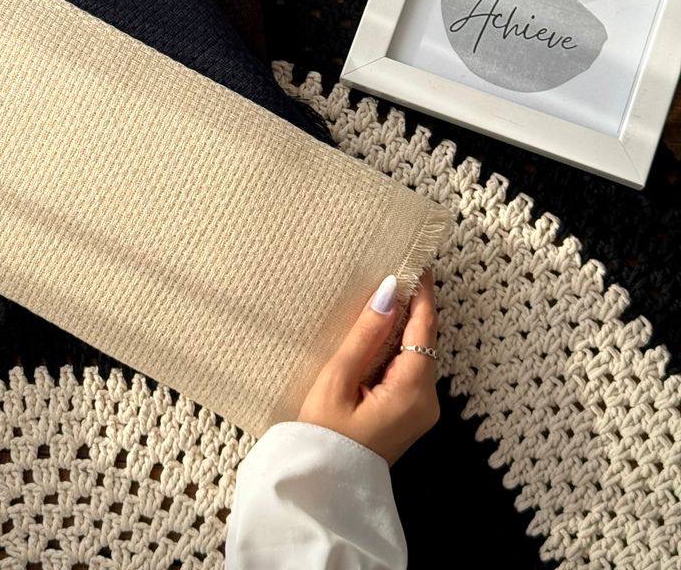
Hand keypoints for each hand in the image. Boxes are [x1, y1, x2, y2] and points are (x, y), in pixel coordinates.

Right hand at [298, 268, 439, 464]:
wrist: (322, 488)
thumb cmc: (322, 436)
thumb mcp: (338, 380)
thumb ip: (366, 334)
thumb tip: (389, 291)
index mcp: (411, 392)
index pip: (425, 329)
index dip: (423, 293)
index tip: (417, 262)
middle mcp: (427, 402)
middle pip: (426, 341)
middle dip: (415, 306)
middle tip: (397, 271)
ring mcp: (422, 412)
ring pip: (419, 355)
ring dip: (406, 327)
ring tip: (386, 295)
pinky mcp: (411, 416)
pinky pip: (411, 371)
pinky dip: (400, 348)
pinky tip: (381, 334)